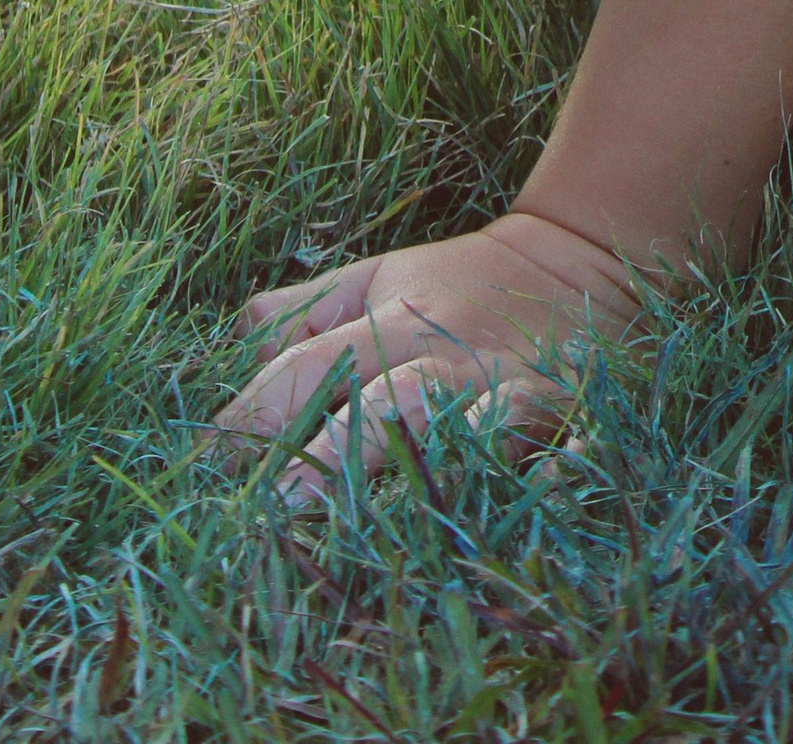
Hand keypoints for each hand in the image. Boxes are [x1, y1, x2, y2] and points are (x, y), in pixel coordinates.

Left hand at [212, 208, 645, 488]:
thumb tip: (225, 338)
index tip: (201, 461)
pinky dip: (556, 479)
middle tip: (282, 509)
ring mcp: (517, 397)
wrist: (591, 257)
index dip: (254, 413)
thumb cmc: (465, 286)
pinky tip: (536, 503)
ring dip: (433, 480)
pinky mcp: (578, 421)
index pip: (311, 368)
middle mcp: (452, 365)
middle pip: (390, 405)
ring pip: (476, 438)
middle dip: (338, 455)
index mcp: (398, 326)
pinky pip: (572, 456)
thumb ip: (306, 311)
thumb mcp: (383, 278)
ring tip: (388, 535)